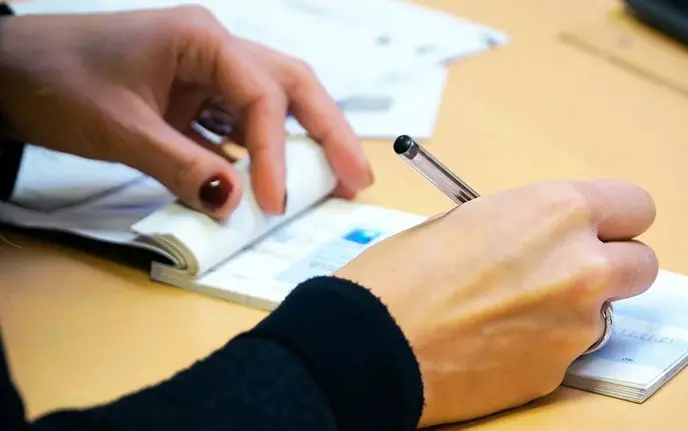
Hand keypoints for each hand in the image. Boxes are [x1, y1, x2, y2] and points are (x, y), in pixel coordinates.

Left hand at [0, 6, 372, 217]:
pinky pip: (239, 126)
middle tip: (358, 178)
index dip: (276, 152)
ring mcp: (205, 74)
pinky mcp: (193, 98)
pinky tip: (273, 181)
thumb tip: (235, 206)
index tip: (276, 201)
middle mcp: (214, 50)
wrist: (8, 72)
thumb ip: (181, 167)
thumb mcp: (120, 129)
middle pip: (291, 87)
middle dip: (328, 131)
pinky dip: (259, 154)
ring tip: (335, 181)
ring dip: (304, 142)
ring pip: (272, 106)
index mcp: (201, 39)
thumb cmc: (55, 80)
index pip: (261, 97)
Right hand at [335, 179, 657, 426]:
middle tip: (569, 272)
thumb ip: (523, 225)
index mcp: (556, 212)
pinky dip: (542, 345)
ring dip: (571, 309)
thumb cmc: (402, 273)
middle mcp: (581, 267)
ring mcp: (575, 326)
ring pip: (603, 313)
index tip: (597, 231)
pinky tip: (495, 342)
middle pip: (642, 264)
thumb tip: (542, 240)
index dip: (613, 219)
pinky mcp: (556, 372)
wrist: (372, 343)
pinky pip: (567, 351)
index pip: (634, 206)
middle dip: (612, 266)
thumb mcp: (466, 220)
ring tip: (508, 312)